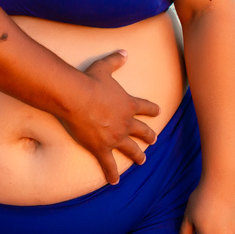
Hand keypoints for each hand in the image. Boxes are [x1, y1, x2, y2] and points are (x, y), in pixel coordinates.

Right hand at [57, 51, 159, 184]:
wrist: (76, 97)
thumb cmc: (90, 81)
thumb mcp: (104, 67)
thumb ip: (116, 60)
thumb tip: (124, 51)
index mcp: (128, 104)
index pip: (145, 108)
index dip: (152, 110)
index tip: (158, 112)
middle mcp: (125, 123)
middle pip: (142, 131)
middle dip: (149, 136)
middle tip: (154, 141)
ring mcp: (114, 137)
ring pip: (131, 149)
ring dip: (137, 155)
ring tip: (142, 160)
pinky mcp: (101, 147)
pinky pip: (108, 164)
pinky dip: (112, 174)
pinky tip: (115, 182)